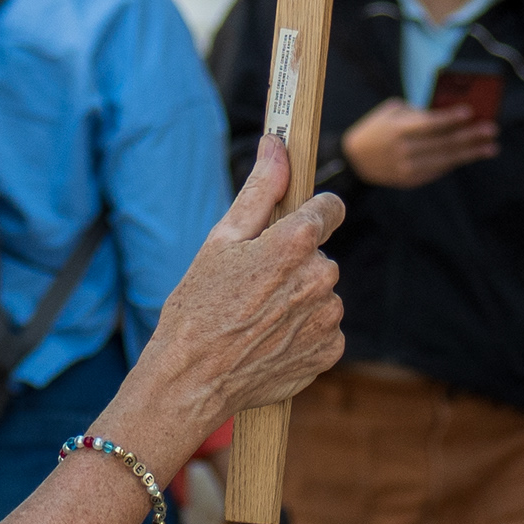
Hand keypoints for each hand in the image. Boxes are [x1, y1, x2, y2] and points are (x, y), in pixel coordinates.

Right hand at [111, 136, 345, 450]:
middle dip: (294, 261)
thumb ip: (260, 189)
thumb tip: (278, 144)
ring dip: (298, 297)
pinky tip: (269, 337)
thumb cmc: (198, 304)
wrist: (193, 379)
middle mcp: (321, 279)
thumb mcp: (221, 239)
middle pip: (319, 254)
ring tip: (257, 314)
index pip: (330, 208)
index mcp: (296, 243)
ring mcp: (328, 319)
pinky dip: (302, 330)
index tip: (292, 222)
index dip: (310, 211)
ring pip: (321, 292)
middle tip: (253, 281)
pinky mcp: (329, 352)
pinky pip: (323, 327)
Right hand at [339, 100, 498, 189]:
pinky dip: (457, 161)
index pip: (429, 124)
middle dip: (470, 136)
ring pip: (446, 159)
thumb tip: (450, 114)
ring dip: (471, 152)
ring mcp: (408, 168)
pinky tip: (472, 154)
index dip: (450, 118)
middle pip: (443, 143)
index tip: (470, 112)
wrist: (355, 160)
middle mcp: (404, 150)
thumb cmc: (378, 127)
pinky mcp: (412, 179)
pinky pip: (439, 169)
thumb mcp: (391, 112)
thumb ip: (417, 111)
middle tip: (491, 129)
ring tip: (491, 146)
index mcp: (397, 129)